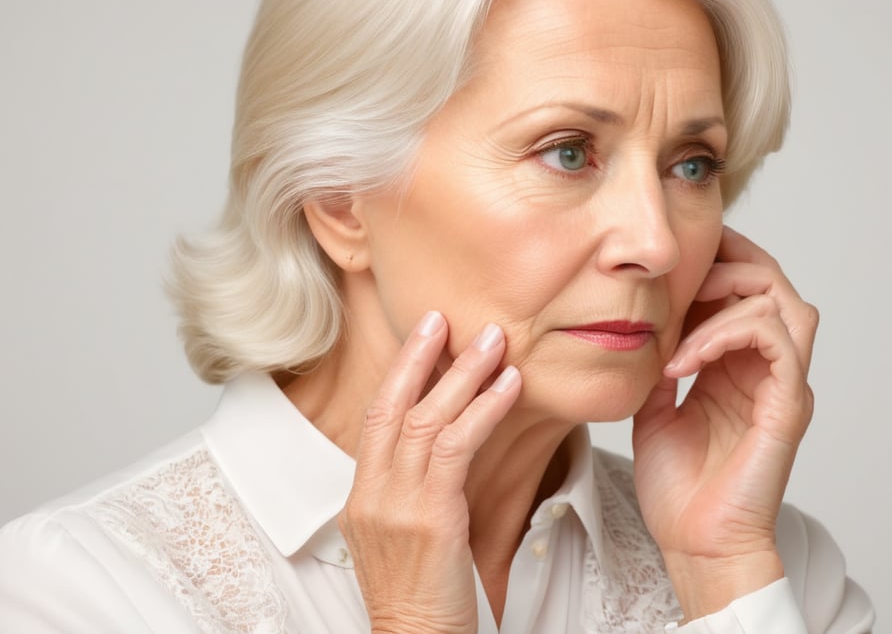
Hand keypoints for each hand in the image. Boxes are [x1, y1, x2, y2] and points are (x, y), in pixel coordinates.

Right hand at [338, 312, 520, 633]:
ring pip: (426, 418)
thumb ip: (409, 491)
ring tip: (494, 340)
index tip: (423, 338)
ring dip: (462, 374)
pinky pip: (457, 447)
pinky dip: (485, 409)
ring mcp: (396, 504)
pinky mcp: (430, 517)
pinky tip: (509, 385)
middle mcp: (372, 493)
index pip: (377, 418)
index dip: (400, 374)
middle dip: (417, 356)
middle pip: (391, 406)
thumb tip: (437, 452)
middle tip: (444, 316)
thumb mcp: (399, 536)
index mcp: (362, 496)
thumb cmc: (419, 596)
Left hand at [631, 227, 816, 617]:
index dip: (716, 263)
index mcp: (741, 366)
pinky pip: (776, 340)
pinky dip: (727, 332)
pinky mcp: (787, 406)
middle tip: (677, 281)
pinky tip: (686, 358)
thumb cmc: (680, 487)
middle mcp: (769, 370)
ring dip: (728, 296)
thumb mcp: (654, 406)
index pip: (747, 288)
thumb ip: (661, 363)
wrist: (694, 543)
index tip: (671, 262)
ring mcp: (783, 386)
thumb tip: (647, 325)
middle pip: (774, 282)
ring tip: (680, 320)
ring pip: (784, 301)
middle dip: (725, 265)